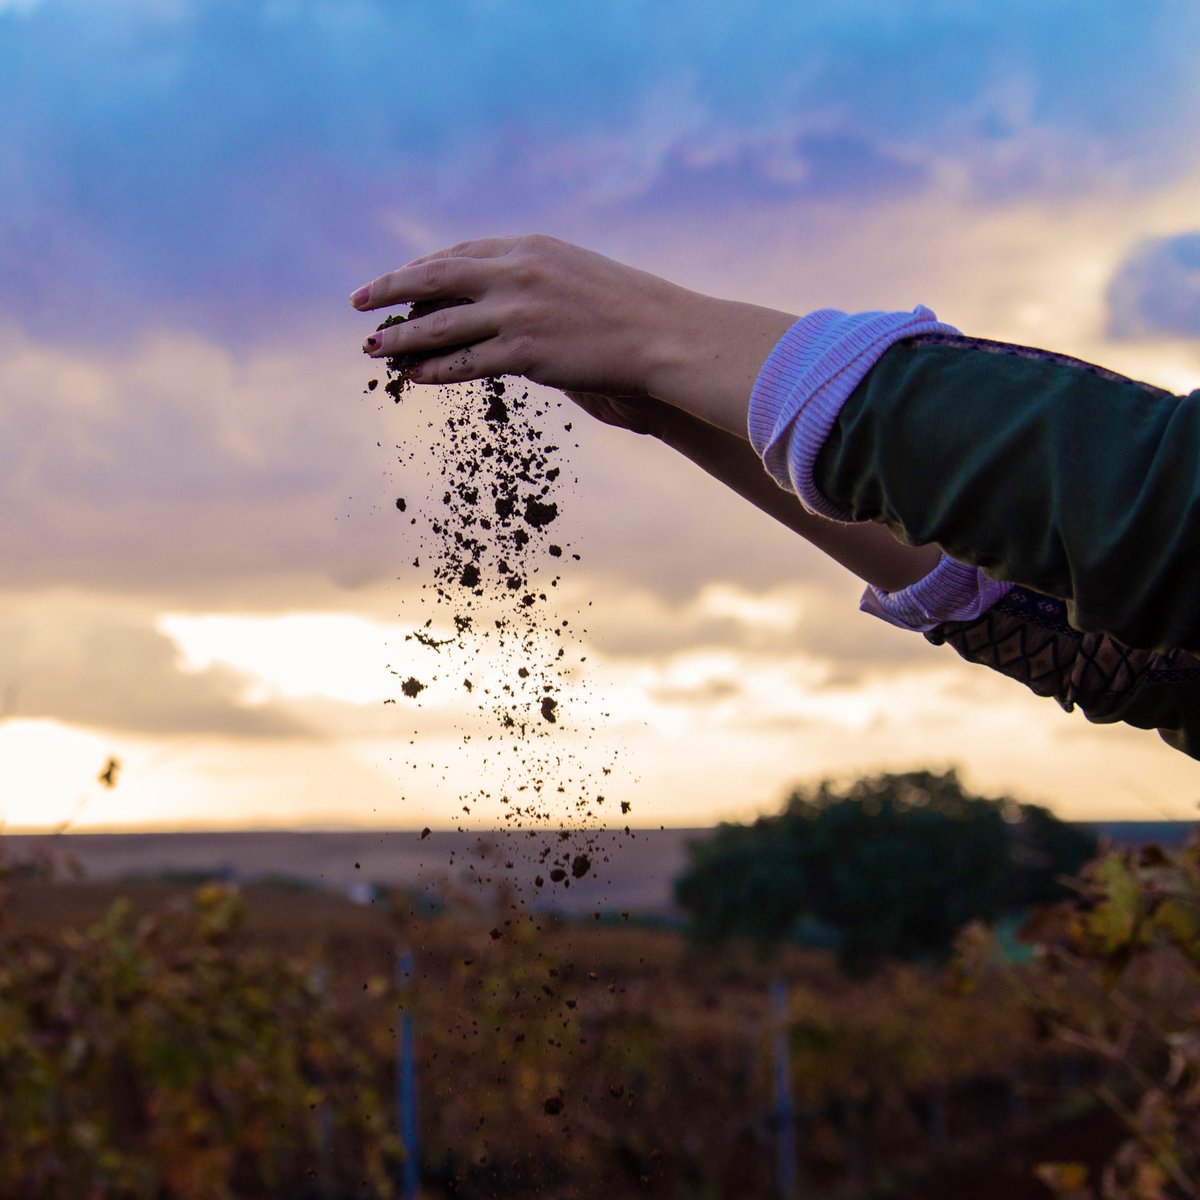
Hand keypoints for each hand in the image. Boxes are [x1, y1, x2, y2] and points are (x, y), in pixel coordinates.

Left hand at [350, 234, 796, 437]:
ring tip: (372, 350)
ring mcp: (519, 310)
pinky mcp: (526, 350)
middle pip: (436, 276)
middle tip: (358, 302)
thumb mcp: (580, 281)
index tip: (399, 279)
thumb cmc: (634, 316)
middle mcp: (518, 271)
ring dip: (401, 337)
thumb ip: (541, 286)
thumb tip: (514, 303)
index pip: (461, 253)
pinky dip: (434, 369)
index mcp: (532, 248)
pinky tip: (412, 377)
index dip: (423, 268)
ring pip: (441, 323)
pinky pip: (465, 362)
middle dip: (392, 288)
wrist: (669, 336)